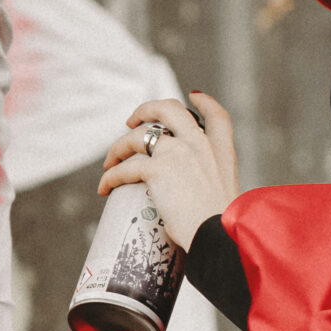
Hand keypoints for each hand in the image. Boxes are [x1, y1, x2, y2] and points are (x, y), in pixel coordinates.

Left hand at [98, 93, 239, 250]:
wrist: (219, 235)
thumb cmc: (222, 226)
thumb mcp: (226, 192)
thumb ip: (208, 180)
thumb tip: (189, 192)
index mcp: (221, 151)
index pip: (217, 115)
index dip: (205, 102)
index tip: (194, 95)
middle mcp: (200, 144)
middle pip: (170, 109)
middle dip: (146, 109)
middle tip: (131, 121)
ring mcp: (179, 152)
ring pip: (137, 136)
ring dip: (118, 148)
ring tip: (110, 162)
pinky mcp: (158, 169)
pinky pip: (124, 168)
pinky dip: (110, 178)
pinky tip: (104, 188)